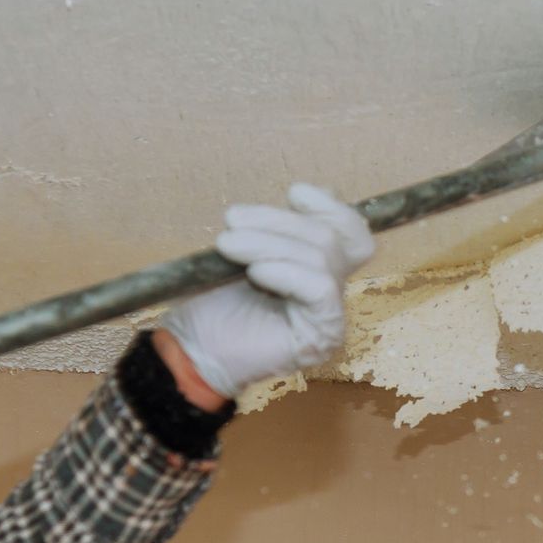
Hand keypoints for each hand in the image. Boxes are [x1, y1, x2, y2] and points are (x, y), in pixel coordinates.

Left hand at [158, 184, 376, 400]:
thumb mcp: (247, 251)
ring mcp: (330, 315)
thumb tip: (303, 193)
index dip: (330, 206)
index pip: (350, 231)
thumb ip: (280, 229)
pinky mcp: (324, 334)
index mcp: (317, 268)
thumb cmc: (213, 303)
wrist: (192, 349)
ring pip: (321, 257)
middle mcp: (331, 291)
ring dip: (269, 244)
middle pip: (330, 237)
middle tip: (232, 220)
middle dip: (279, 221)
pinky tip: (256, 273)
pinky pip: (319, 288)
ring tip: (228, 245)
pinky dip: (286, 272)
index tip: (293, 194)